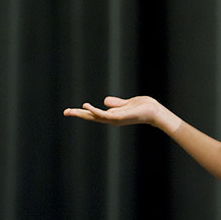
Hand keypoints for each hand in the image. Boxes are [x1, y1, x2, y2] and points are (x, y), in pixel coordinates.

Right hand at [63, 95, 180, 132]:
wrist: (156, 112)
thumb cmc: (144, 108)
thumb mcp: (128, 103)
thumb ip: (117, 103)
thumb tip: (104, 101)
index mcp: (113, 115)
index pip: (95, 114)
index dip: (84, 112)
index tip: (71, 110)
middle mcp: (113, 118)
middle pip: (92, 117)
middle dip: (78, 114)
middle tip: (64, 112)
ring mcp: (116, 119)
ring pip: (96, 117)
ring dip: (83, 113)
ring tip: (71, 111)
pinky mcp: (120, 116)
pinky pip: (105, 114)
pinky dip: (95, 111)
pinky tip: (86, 107)